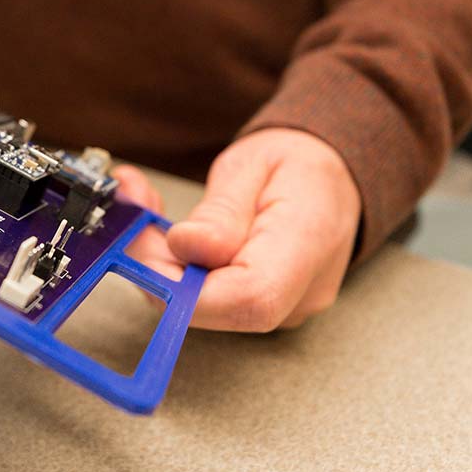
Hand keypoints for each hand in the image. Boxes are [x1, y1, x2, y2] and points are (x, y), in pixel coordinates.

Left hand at [119, 128, 360, 331]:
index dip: (189, 288)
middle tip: (138, 217)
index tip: (153, 247)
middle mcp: (303, 290)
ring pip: (209, 306)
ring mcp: (287, 307)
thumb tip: (186, 246)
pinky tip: (172, 239)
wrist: (333, 178)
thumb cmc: (299, 165)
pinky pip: (214, 300)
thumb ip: (221, 211)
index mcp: (310, 242)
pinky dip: (183, 271)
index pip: (252, 299)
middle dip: (164, 268)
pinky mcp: (266, 307)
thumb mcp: (255, 163)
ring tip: (151, 215)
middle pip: (221, 307)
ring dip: (167, 266)